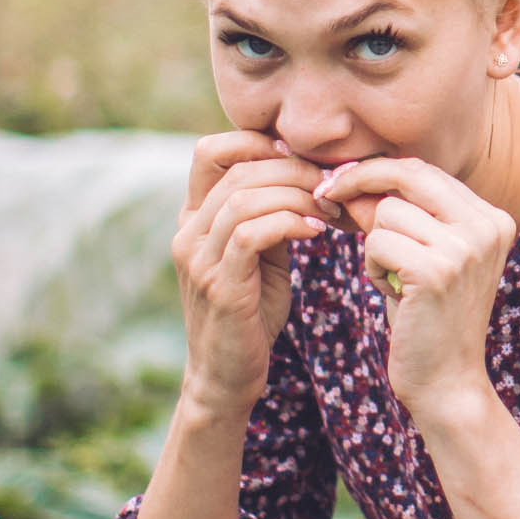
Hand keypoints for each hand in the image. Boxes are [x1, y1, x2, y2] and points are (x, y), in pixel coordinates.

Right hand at [172, 132, 328, 423]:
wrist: (227, 376)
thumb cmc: (251, 312)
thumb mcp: (260, 254)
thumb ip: (270, 215)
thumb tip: (310, 173)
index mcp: (194, 218)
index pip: (210, 152)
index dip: (256, 142)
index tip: (301, 157)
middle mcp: (187, 232)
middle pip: (238, 170)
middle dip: (293, 169)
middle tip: (332, 183)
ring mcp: (198, 258)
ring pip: (244, 198)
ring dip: (296, 195)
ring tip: (328, 207)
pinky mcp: (219, 285)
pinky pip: (251, 233)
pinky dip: (289, 223)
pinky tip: (316, 230)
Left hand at [313, 157, 515, 439]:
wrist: (447, 382)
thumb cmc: (428, 318)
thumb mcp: (420, 257)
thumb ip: (398, 216)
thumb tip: (348, 178)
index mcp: (491, 218)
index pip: (424, 170)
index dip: (376, 172)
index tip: (340, 181)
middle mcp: (486, 226)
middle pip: (406, 175)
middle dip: (358, 181)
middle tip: (326, 196)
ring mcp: (465, 248)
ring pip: (386, 212)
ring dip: (373, 245)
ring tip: (392, 279)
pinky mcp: (436, 271)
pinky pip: (377, 243)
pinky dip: (372, 267)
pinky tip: (389, 292)